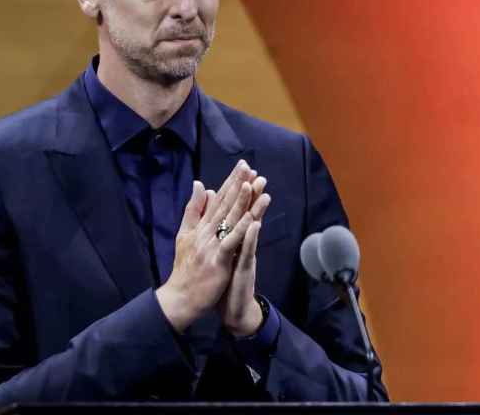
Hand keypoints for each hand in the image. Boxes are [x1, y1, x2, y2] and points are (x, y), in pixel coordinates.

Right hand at [155, 161, 256, 331]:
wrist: (180, 298)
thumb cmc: (186, 269)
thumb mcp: (185, 235)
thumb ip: (193, 211)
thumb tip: (202, 185)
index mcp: (200, 227)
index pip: (218, 200)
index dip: (231, 182)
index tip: (243, 166)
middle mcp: (206, 232)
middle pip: (224, 205)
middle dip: (238, 184)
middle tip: (250, 167)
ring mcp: (211, 246)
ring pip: (229, 220)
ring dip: (242, 201)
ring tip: (253, 184)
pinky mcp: (217, 261)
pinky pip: (230, 243)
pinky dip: (241, 230)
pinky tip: (252, 218)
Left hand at [217, 171, 270, 336]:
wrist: (233, 309)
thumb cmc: (226, 280)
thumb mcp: (223, 253)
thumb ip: (222, 231)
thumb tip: (217, 211)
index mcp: (233, 237)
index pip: (236, 210)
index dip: (239, 191)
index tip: (242, 170)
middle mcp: (242, 243)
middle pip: (247, 215)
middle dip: (252, 195)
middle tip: (258, 174)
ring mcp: (245, 255)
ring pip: (252, 230)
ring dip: (257, 211)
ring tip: (262, 192)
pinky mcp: (245, 269)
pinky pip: (248, 252)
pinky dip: (251, 238)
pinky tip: (254, 225)